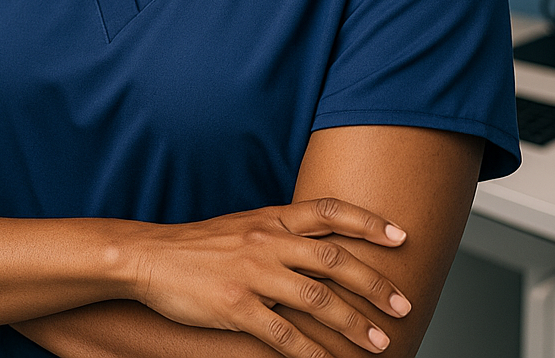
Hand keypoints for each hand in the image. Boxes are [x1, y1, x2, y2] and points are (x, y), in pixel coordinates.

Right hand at [134, 198, 411, 355]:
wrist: (151, 257)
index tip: (400, 235)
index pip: (328, 211)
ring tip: (380, 343)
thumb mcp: (243, 226)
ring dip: (354, 324)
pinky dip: (312, 354)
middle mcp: (266, 241)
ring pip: (317, 298)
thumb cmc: (200, 245)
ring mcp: (252, 274)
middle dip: (374, 282)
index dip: (368, 221)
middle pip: (334, 258)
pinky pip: (284, 335)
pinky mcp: (236, 306)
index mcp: (270, 218)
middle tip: (403, 303)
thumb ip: (280, 233)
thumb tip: (322, 248)